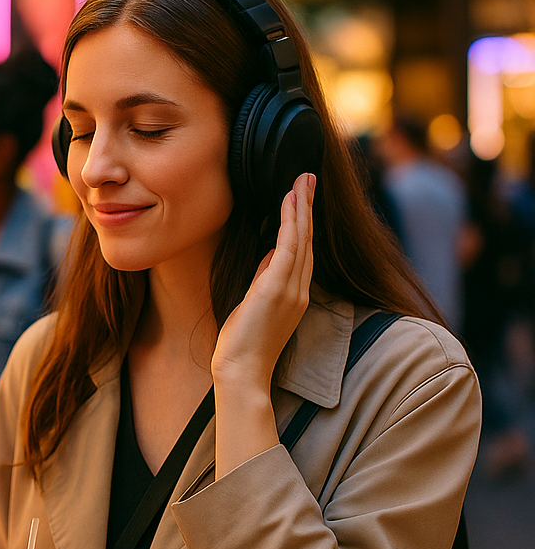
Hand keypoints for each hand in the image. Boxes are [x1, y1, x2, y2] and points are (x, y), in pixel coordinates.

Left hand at [211, 172, 314, 391]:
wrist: (241, 370)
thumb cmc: (242, 343)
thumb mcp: (254, 304)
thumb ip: (265, 279)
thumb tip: (269, 255)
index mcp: (294, 295)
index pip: (301, 251)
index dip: (302, 222)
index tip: (301, 197)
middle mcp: (299, 290)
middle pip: (306, 240)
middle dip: (307, 207)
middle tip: (308, 177)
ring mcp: (291, 290)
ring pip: (301, 240)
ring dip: (301, 208)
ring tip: (302, 181)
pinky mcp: (277, 289)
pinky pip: (288, 248)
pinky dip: (290, 223)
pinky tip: (289, 203)